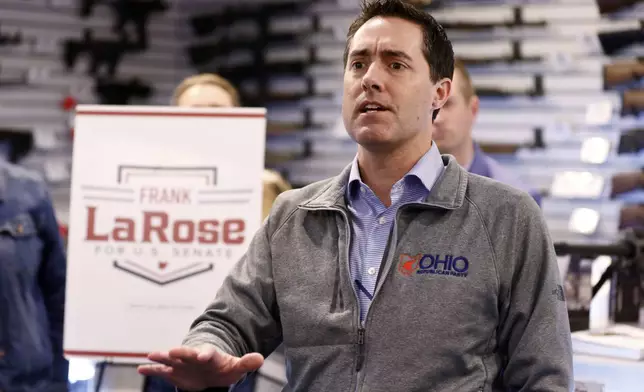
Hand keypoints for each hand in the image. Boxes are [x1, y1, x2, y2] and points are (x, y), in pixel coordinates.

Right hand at [137, 344, 263, 390]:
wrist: (210, 370)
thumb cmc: (223, 367)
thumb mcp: (236, 366)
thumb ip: (246, 362)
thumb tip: (260, 358)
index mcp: (209, 354)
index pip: (207, 353)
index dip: (205, 354)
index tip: (203, 357)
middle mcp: (193, 357)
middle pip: (186, 353)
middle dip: (180, 352)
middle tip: (172, 351)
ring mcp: (182, 364)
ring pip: (170, 360)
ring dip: (162, 357)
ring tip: (151, 354)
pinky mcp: (173, 372)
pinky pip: (160, 370)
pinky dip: (151, 369)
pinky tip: (141, 368)